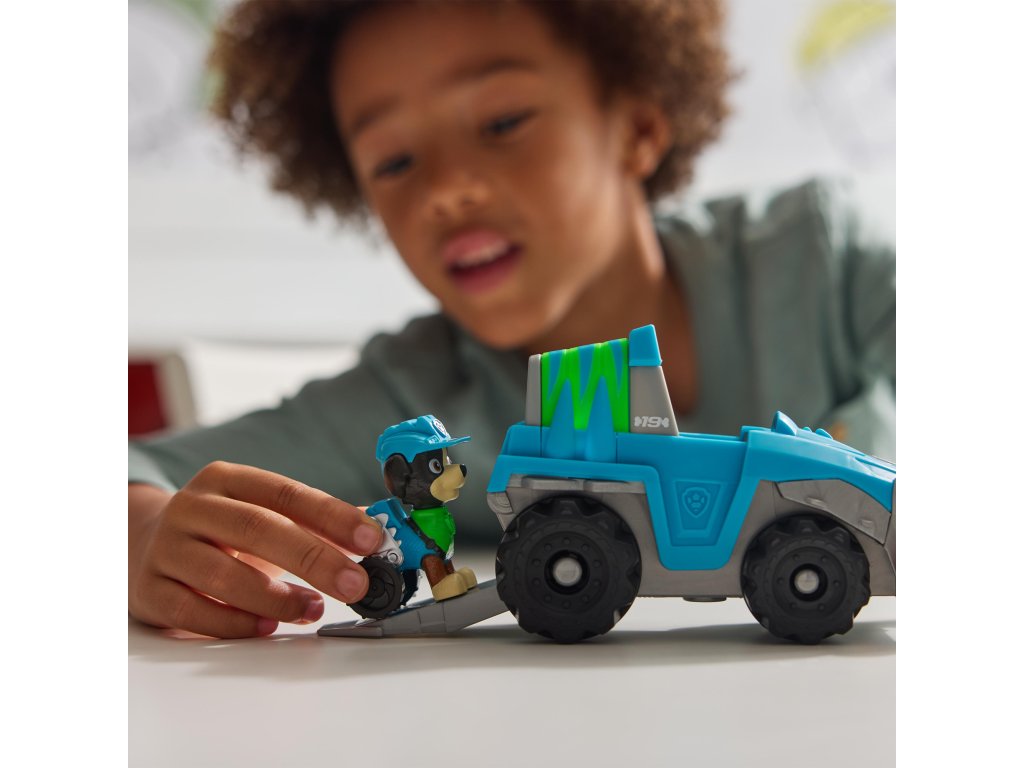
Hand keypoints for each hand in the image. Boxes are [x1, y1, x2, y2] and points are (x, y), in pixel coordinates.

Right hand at [128, 462, 382, 637]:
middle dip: (314, 558)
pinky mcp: (149, 591)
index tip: (371, 538)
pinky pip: (194, 612)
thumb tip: (376, 532)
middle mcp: (192, 507)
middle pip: (257, 528)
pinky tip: (268, 627)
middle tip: (355, 583)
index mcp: (226, 479)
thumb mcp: (262, 514)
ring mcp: (166, 549)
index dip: (332, 515)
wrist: (144, 545)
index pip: (285, 493)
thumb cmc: (220, 532)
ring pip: (224, 574)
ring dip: (278, 597)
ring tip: (314, 609)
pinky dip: (236, 623)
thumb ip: (314, 522)